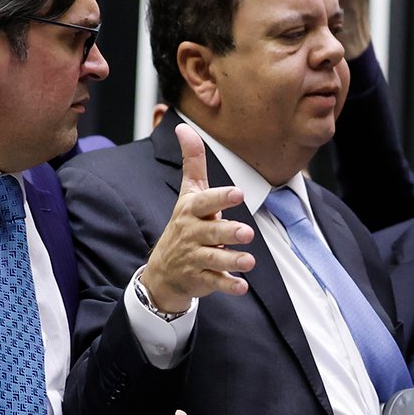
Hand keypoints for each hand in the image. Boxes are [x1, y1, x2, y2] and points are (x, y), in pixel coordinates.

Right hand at [140, 125, 255, 311]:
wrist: (164, 270)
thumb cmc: (185, 224)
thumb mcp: (188, 194)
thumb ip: (193, 163)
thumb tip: (184, 128)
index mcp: (191, 211)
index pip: (205, 202)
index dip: (220, 198)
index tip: (238, 193)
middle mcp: (192, 234)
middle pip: (211, 232)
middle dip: (228, 232)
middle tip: (247, 232)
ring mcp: (195, 258)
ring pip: (214, 259)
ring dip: (232, 260)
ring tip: (249, 262)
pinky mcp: (200, 279)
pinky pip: (215, 283)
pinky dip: (228, 286)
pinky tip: (242, 286)